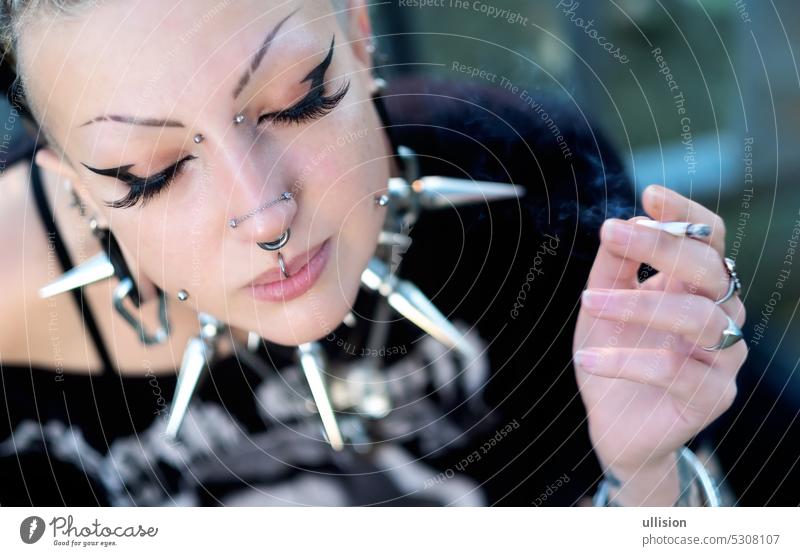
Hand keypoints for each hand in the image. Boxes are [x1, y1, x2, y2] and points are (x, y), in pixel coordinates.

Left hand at [572, 184, 746, 501]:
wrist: (615, 423)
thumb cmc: (613, 352)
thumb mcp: (601, 303)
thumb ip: (612, 267)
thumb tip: (620, 223)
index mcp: (697, 286)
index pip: (708, 239)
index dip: (685, 215)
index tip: (648, 194)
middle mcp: (720, 314)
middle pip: (709, 269)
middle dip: (661, 246)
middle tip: (611, 231)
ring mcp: (724, 356)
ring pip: (694, 317)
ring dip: (635, 304)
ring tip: (587, 301)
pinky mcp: (713, 396)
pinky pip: (673, 370)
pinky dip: (626, 360)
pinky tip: (588, 359)